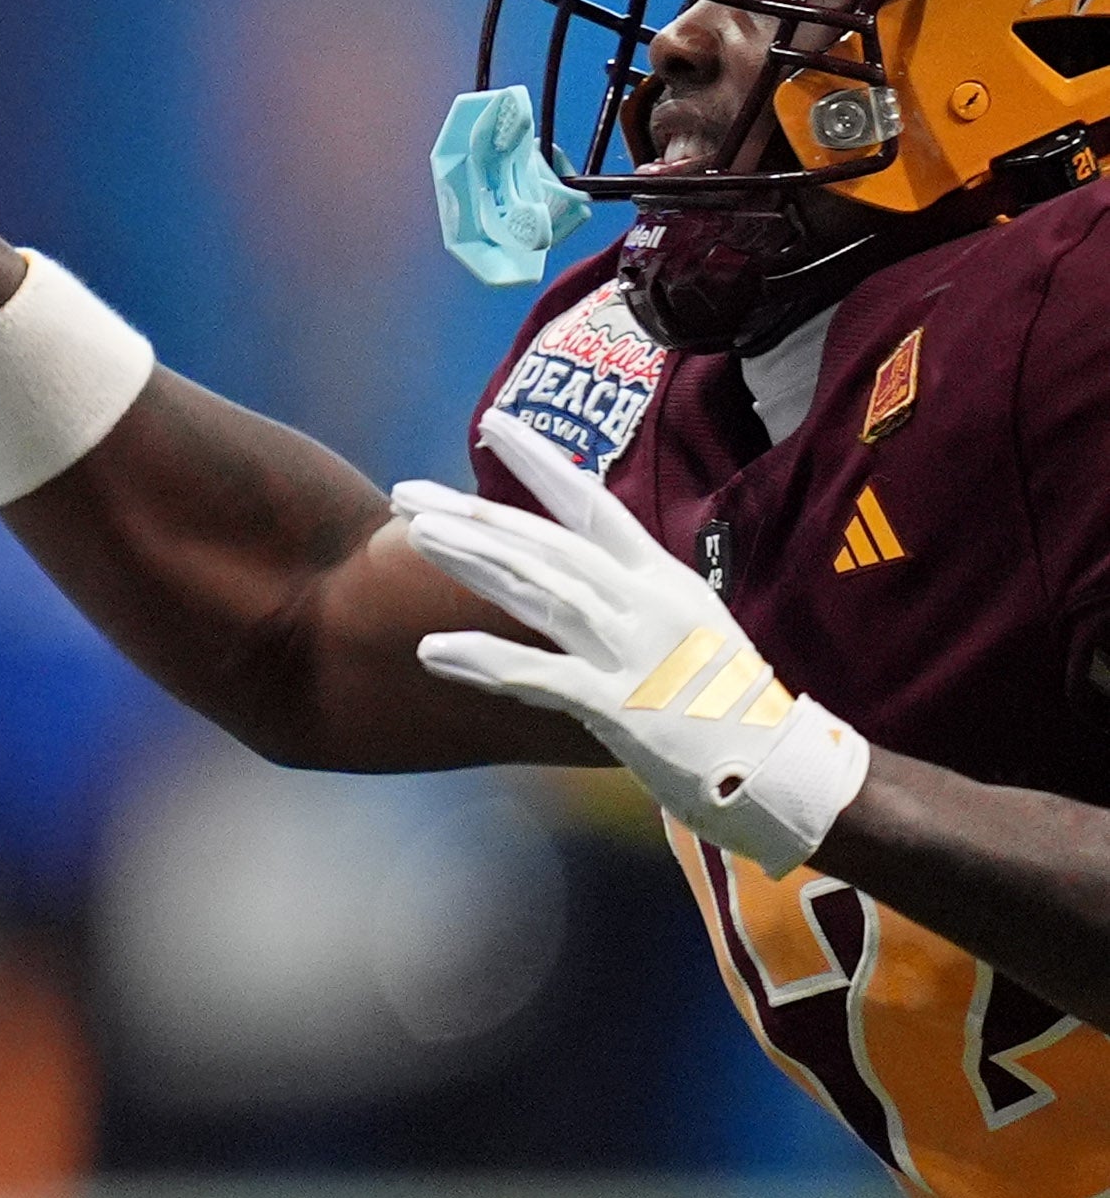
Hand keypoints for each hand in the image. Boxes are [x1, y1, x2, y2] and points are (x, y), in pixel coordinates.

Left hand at [401, 409, 871, 869]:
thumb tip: (569, 562)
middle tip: (408, 493)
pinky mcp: (624, 709)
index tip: (492, 424)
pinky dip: (489, 661)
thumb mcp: (685, 626)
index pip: (594, 505)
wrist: (790, 773)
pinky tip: (434, 651)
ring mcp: (636, 654)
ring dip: (476, 563)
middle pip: (549, 546)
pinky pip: (543, 678)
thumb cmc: (729, 703)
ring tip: (418, 536)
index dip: (542, 462)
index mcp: (662, 579)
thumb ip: (627, 592)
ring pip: (543, 593)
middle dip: (475, 515)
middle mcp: (648, 605)